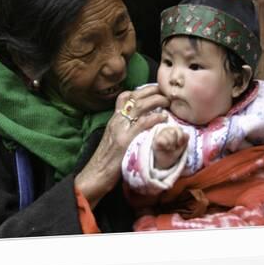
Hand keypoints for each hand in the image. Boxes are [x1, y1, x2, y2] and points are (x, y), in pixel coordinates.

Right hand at [75, 85, 169, 207]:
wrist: (95, 175)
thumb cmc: (107, 161)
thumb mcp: (114, 139)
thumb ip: (125, 129)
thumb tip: (140, 124)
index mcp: (114, 119)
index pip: (125, 97)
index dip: (141, 90)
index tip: (155, 89)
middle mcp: (116, 120)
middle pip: (134, 97)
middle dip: (152, 90)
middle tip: (166, 91)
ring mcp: (120, 129)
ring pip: (139, 106)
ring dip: (156, 100)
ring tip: (167, 101)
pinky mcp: (125, 141)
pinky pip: (142, 124)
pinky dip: (154, 118)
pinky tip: (164, 118)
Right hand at [152, 126, 188, 168]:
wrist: (165, 161)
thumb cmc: (173, 152)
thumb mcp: (182, 147)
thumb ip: (185, 140)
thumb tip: (187, 135)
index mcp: (174, 130)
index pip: (179, 129)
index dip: (181, 137)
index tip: (179, 144)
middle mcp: (166, 130)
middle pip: (173, 131)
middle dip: (175, 141)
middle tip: (173, 147)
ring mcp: (160, 134)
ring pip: (168, 135)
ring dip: (171, 144)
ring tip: (169, 148)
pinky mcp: (155, 140)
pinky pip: (162, 139)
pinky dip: (166, 145)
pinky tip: (165, 148)